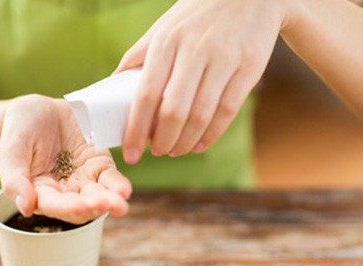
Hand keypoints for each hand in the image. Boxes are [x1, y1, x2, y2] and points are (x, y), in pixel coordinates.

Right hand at [0, 94, 131, 223]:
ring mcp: (83, 179)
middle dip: (93, 207)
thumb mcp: (10, 149)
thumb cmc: (19, 129)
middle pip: (80, 206)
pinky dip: (118, 185)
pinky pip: (110, 179)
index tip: (80, 207)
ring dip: (110, 201)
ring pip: (98, 196)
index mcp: (38, 192)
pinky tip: (124, 190)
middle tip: (106, 205)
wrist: (39, 109)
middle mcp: (62, 191)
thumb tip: (25, 208)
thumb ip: (14, 179)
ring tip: (119, 203)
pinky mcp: (99, 165)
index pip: (53, 205)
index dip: (67, 208)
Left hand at [116, 0, 285, 162]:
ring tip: (175, 150)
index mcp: (166, 43)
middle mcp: (194, 51)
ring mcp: (224, 59)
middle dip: (162, 141)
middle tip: (156, 152)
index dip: (136, 130)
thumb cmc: (197, 16)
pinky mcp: (250, 67)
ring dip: (185, 142)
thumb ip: (138, 55)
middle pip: (173, 111)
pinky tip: (200, 144)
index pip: (145, 96)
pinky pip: (228, 110)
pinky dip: (211, 134)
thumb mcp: (164, 28)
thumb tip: (112, 84)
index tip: (130, 153)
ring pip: (201, 115)